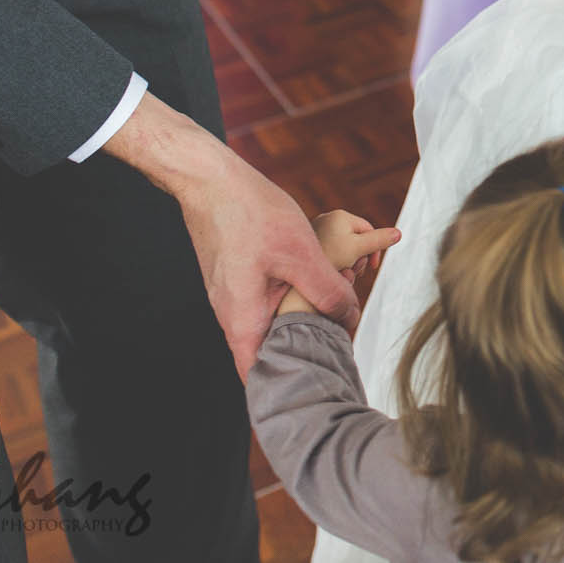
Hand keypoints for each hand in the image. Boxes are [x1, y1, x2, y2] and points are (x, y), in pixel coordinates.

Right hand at [101, 95, 358, 375]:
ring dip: (302, 315)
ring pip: (272, 320)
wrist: (213, 180)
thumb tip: (350, 318)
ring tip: (334, 303)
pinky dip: (292, 295)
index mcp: (242, 320)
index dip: (289, 383)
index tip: (318, 382)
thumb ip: (327, 291)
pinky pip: (267, 299)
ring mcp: (232, 295)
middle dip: (306, 344)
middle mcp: (232, 314)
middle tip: (339, 334)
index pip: (260, 375)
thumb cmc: (252, 215)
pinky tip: (315, 277)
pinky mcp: (237, 277)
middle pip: (271, 348)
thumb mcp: (301, 255)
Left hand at [276, 212, 401, 315]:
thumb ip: (380, 241)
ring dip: (348, 261)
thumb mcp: (359, 249)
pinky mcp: (307, 244)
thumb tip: (399, 233)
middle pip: (355, 238)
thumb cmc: (330, 259)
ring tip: (343, 273)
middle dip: (360, 257)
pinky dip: (334, 262)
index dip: (375, 249)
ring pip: (342, 247)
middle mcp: (326, 219)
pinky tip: (331, 274)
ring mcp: (315, 231)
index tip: (373, 267)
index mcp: (340, 216)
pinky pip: (329, 251)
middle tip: (356, 271)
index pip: (368, 229)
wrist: (297, 274)